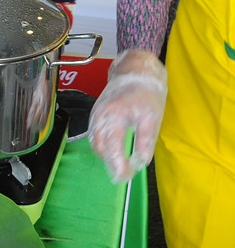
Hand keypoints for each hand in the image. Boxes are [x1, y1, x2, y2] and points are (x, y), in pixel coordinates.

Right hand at [88, 50, 167, 182]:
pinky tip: (113, 151)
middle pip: (99, 147)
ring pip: (95, 142)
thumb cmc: (146, 93)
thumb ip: (145, 140)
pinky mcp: (96, 114)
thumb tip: (141, 162)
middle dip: (109, 163)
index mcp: (113, 117)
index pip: (112, 148)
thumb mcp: (152, 117)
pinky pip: (94, 135)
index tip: (126, 177)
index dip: (118, 165)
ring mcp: (95, 115)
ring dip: (105, 156)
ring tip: (119, 166)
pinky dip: (102, 146)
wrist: (134, 70)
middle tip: (123, 176)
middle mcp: (99, 117)